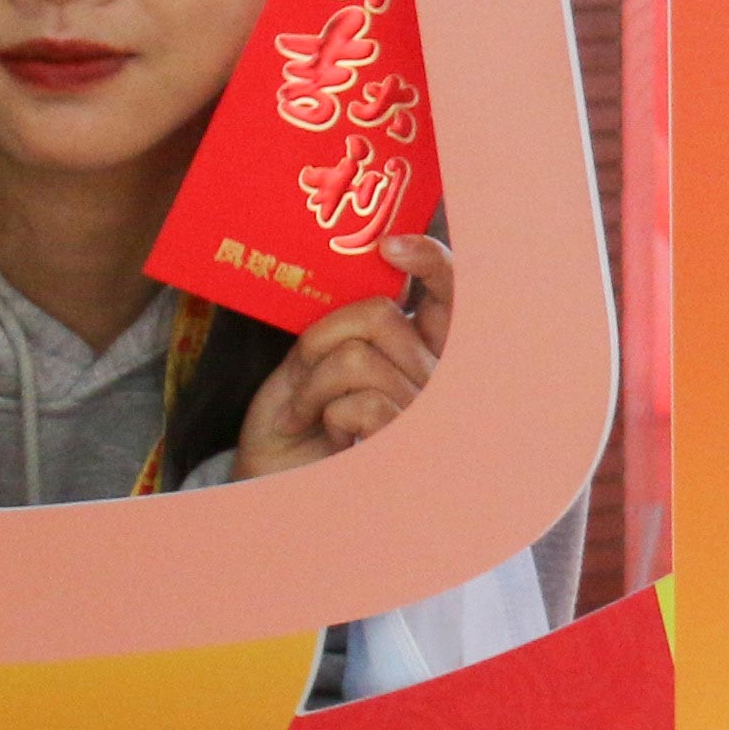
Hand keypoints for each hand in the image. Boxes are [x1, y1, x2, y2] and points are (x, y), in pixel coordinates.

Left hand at [238, 238, 453, 478]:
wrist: (278, 483)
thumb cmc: (299, 424)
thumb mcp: (317, 360)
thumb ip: (350, 324)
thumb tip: (369, 266)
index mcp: (420, 349)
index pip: (451, 295)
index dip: (432, 261)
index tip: (389, 246)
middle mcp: (436, 379)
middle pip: (381, 318)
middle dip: (321, 338)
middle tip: (300, 369)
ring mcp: (424, 412)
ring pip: (357, 359)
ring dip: (310, 386)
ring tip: (303, 415)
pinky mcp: (405, 442)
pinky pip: (357, 401)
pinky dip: (321, 415)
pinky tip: (327, 438)